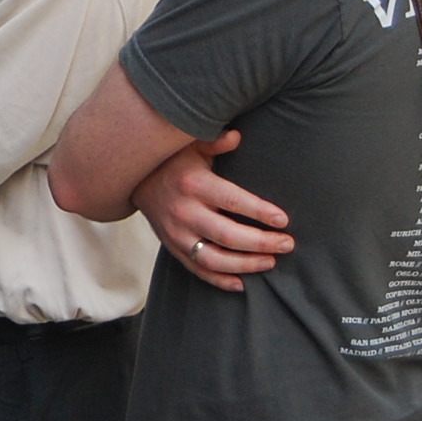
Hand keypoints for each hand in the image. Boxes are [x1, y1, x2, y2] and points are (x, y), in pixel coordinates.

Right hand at [130, 130, 292, 292]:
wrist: (133, 180)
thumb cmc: (172, 160)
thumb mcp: (190, 144)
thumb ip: (214, 142)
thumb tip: (236, 137)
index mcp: (193, 184)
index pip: (233, 201)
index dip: (260, 212)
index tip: (283, 220)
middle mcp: (184, 212)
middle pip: (227, 235)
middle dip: (261, 242)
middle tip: (288, 244)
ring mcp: (176, 234)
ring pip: (214, 259)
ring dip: (245, 265)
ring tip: (271, 262)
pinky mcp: (172, 248)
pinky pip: (197, 270)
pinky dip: (219, 280)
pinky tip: (242, 283)